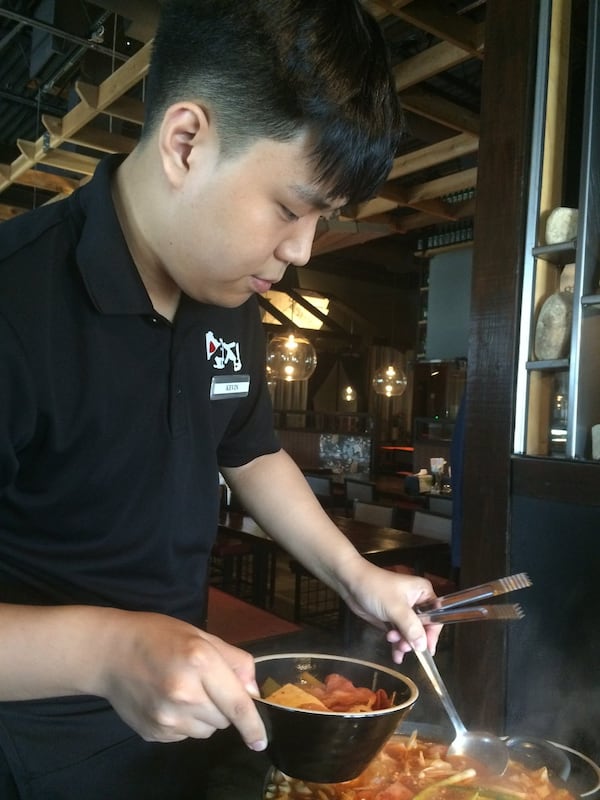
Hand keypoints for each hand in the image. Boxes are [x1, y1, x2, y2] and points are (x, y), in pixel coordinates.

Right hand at [94, 610, 266, 749]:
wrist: (110, 652)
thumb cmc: (158, 636)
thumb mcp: (201, 636)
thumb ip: (234, 660)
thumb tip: (253, 691)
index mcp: (200, 662)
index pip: (236, 703)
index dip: (253, 725)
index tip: (261, 740)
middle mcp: (185, 694)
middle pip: (223, 719)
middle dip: (223, 706)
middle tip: (204, 683)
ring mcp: (167, 718)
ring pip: (206, 731)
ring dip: (204, 716)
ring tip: (183, 691)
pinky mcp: (154, 733)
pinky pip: (184, 736)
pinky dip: (184, 723)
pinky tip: (167, 701)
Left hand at [340, 562, 441, 661]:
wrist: (351, 583)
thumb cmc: (376, 589)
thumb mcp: (395, 608)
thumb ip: (411, 627)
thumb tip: (423, 646)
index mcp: (423, 593)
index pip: (435, 617)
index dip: (432, 634)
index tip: (427, 650)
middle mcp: (416, 602)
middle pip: (423, 628)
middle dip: (413, 639)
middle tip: (403, 646)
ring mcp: (403, 611)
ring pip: (411, 634)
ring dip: (403, 642)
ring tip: (392, 642)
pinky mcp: (391, 618)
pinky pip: (400, 635)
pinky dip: (397, 644)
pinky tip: (395, 656)